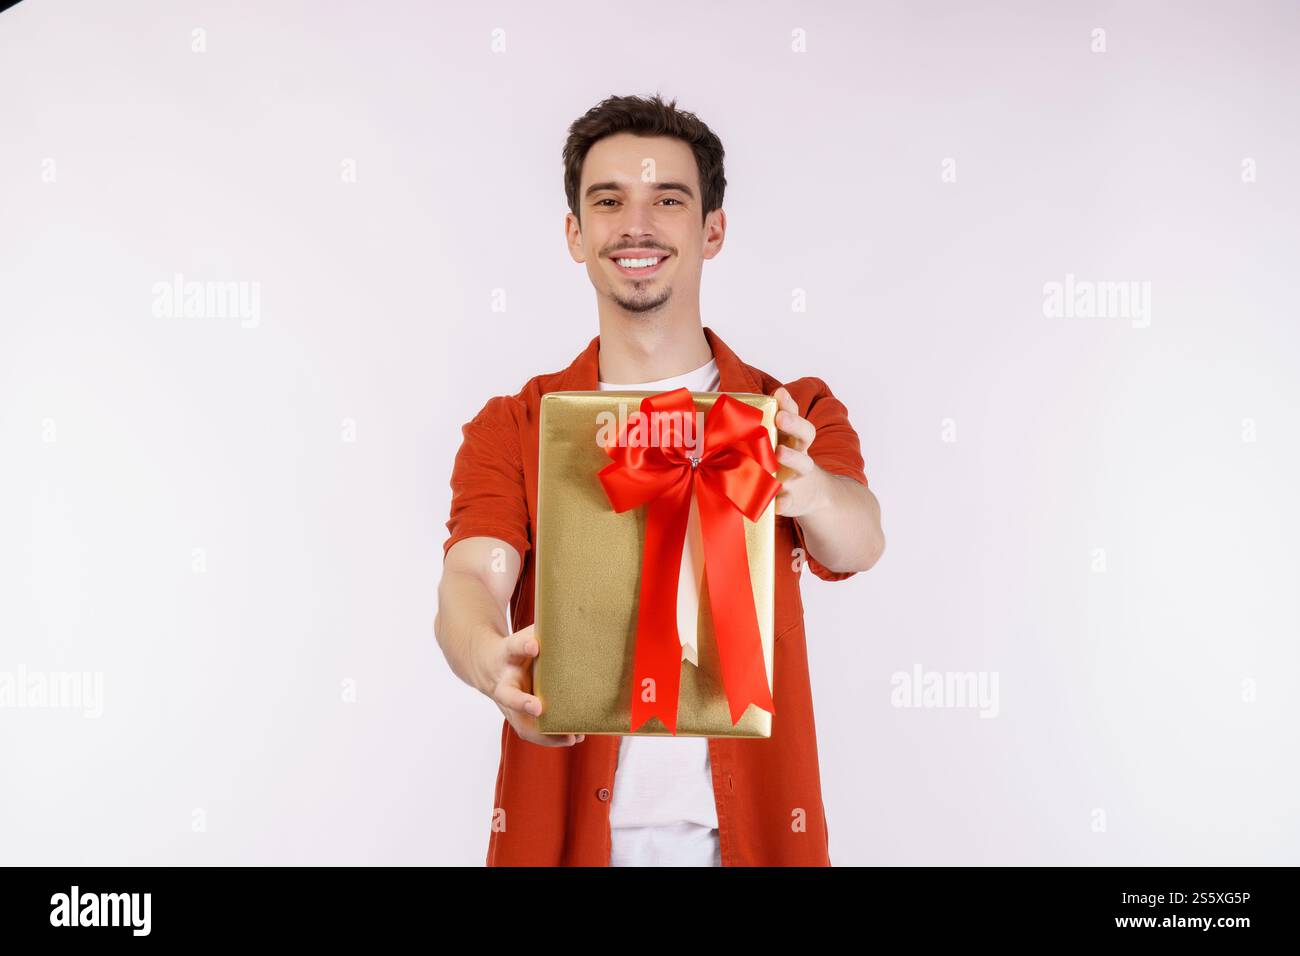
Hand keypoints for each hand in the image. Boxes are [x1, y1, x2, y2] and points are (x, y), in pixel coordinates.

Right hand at [478, 623, 583, 747]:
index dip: (524, 645)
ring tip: (570, 736)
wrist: (484, 663)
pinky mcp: (514, 715)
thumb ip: (544, 629)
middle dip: (522, 702)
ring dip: (543, 732)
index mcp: (506, 654)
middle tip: (538, 707)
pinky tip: (572, 737)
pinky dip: (549, 737)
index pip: (514, 647)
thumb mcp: (523, 633)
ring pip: (519, 721)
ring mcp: (507, 702)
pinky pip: (529, 731)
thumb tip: (579, 612)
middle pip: (508, 695)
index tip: (535, 644)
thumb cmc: (513, 648)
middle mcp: (503, 680)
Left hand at [771, 386, 831, 517]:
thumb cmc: (787, 463)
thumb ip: (771, 426)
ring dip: (792, 457)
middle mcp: (801, 454)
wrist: (812, 495)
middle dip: (794, 424)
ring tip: (780, 452)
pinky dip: (783, 501)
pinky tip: (776, 501)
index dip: (790, 405)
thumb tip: (749, 402)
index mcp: (795, 439)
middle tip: (780, 417)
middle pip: (805, 435)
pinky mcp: (793, 501)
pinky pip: (789, 501)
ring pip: (803, 464)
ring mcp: (799, 477)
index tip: (780, 393)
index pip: (796, 415)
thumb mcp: (784, 443)